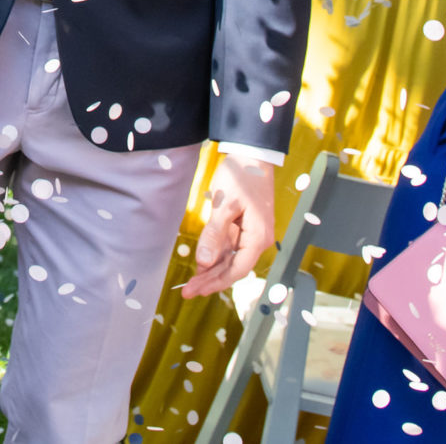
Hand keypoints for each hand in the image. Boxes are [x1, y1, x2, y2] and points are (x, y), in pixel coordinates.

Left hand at [182, 152, 276, 296]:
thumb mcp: (224, 205)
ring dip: (211, 271)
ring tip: (191, 281)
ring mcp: (251, 234)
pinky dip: (215, 256)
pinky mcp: (244, 227)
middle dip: (210, 280)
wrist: (251, 154)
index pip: (238, 270)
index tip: (196, 289)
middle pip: (233, 268)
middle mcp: (258, 240)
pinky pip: (229, 248)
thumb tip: (204, 262)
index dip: (216, 282)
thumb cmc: (241, 176)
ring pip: (230, 259)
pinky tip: (201, 263)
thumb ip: (214, 234)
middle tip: (187, 291)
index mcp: (258, 238)